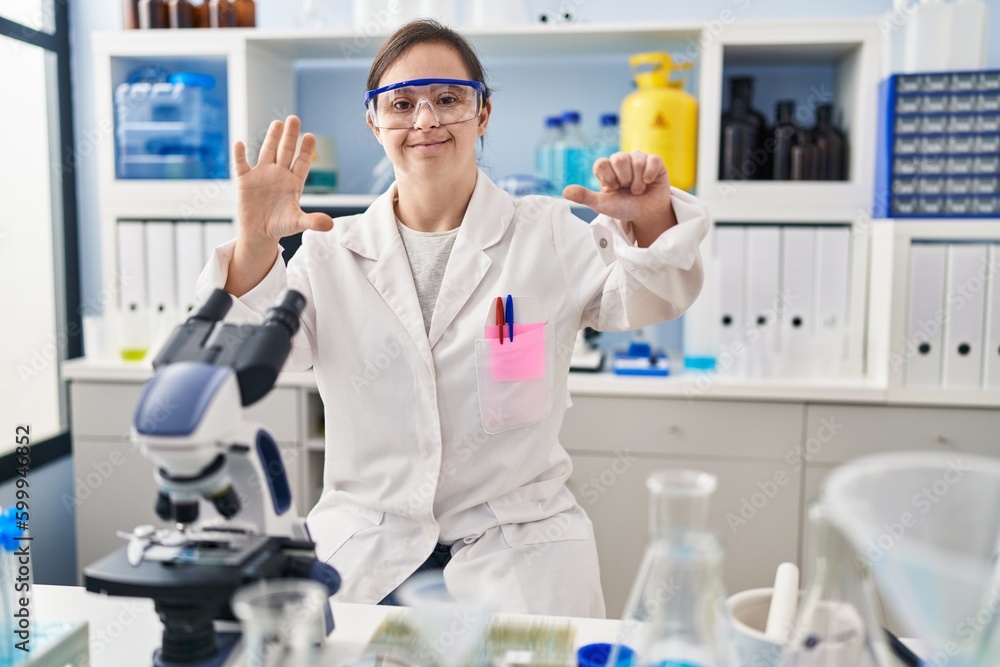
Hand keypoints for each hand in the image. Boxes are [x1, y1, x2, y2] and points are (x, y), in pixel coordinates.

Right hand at [234, 115, 333, 246]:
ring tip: (277, 123)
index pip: (302, 162)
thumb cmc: (280, 226)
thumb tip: (329, 224)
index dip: (306, 150)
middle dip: (290, 136)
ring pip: (267, 152)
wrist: (260, 232)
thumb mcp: (297, 223)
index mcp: (294, 182)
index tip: (310, 136)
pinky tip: (239, 144)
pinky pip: (242, 165)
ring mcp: (262, 175)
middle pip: (286, 151)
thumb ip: (312, 221)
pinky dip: (240, 155)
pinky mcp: (245, 181)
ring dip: (271, 138)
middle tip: (294, 119)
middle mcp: (279, 174)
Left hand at [563, 151, 677, 246]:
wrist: (645, 215)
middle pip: (619, 158)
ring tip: (638, 190)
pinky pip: (652, 160)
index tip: (613, 189)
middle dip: (623, 178)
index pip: (601, 163)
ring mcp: (638, 159)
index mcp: (607, 168)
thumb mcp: (602, 205)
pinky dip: (649, 175)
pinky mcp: (655, 162)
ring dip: (637, 181)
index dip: (608, 178)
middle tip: (626, 189)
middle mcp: (621, 161)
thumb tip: (564, 192)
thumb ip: (584, 196)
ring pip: (636, 159)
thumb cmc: (623, 208)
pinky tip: (649, 183)